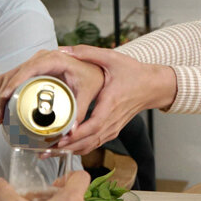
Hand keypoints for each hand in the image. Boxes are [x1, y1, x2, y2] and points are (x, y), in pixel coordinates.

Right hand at [0, 48, 103, 130]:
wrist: (94, 69)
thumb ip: (81, 111)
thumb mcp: (88, 93)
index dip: (14, 81)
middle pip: (13, 73)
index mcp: (54, 59)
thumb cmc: (91, 78)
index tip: (5, 97)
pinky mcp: (31, 71)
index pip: (29, 68)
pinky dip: (5, 93)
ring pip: (8, 76)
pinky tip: (4, 111)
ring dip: (0, 95)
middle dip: (2, 95)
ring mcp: (34, 63)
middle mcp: (41, 58)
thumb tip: (71, 132)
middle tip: (0, 118)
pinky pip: (12, 79)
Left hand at [56, 45, 176, 153]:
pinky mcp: (113, 129)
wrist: (153, 86)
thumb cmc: (134, 73)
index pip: (94, 125)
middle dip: (68, 147)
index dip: (77, 134)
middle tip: (47, 148)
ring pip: (92, 145)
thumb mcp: (112, 58)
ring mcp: (113, 127)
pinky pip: (96, 143)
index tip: (61, 137)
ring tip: (51, 151)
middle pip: (89, 141)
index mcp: (111, 103)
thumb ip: (87, 52)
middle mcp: (112, 120)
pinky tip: (66, 148)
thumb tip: (65, 49)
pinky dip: (81, 148)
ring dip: (72, 150)